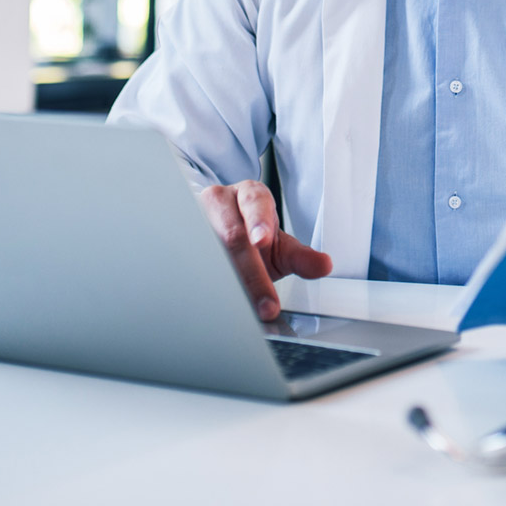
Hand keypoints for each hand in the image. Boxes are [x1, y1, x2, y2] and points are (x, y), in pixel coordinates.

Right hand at [200, 180, 332, 320]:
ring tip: (244, 310)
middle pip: (231, 235)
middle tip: (266, 306)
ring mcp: (196, 219)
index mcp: (249, 194)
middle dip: (250, 274)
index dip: (258, 222)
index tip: (262, 241)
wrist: (221, 230)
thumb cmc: (251, 234)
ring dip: (227, 284)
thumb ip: (300, 256)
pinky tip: (219, 305)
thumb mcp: (278, 244)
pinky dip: (208, 286)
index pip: (254, 204)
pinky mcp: (181, 239)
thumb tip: (324, 265)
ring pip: (208, 251)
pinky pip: (192, 263)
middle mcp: (220, 201)